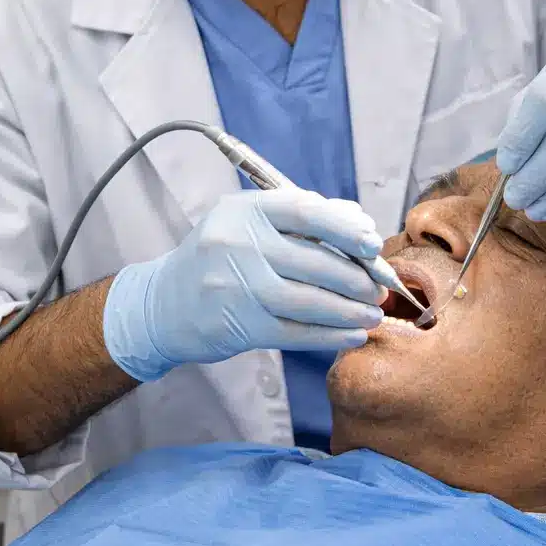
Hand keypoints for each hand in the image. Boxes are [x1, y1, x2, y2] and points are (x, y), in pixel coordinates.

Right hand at [103, 189, 385, 381]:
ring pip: (309, 300)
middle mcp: (237, 244)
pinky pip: (295, 332)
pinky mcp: (238, 325)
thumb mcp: (250, 222)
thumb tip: (360, 222)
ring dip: (350, 310)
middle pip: (314, 260)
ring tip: (373, 314)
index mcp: (245, 210)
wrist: (165, 304)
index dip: (346, 228)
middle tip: (380, 288)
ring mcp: (236, 286)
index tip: (374, 244)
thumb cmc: (221, 256)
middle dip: (357, 278)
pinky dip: (330, 335)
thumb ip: (304, 217)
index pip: (305, 212)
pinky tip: (352, 334)